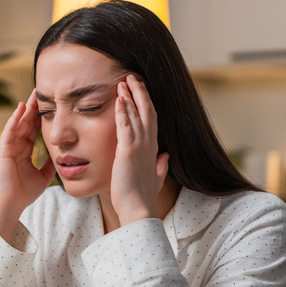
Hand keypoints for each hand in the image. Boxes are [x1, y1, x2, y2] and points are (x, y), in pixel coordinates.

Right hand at [0, 89, 55, 241]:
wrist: (12, 205)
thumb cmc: (25, 193)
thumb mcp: (44, 175)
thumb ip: (50, 163)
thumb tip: (62, 155)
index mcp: (24, 151)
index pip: (33, 129)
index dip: (41, 117)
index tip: (51, 104)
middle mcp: (15, 146)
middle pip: (26, 122)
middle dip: (34, 107)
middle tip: (42, 90)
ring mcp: (8, 147)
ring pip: (18, 123)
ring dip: (25, 108)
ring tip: (33, 94)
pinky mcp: (3, 150)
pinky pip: (9, 131)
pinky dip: (15, 119)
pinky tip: (21, 108)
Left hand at [110, 74, 169, 225]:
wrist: (139, 209)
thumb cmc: (143, 196)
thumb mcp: (156, 178)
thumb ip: (161, 167)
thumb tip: (165, 158)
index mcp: (154, 149)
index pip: (151, 120)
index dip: (146, 103)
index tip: (139, 90)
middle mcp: (149, 144)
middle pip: (147, 111)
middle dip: (139, 92)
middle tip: (131, 77)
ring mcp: (140, 146)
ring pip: (137, 114)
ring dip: (130, 96)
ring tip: (123, 81)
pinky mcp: (128, 151)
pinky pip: (126, 126)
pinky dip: (123, 111)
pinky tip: (119, 99)